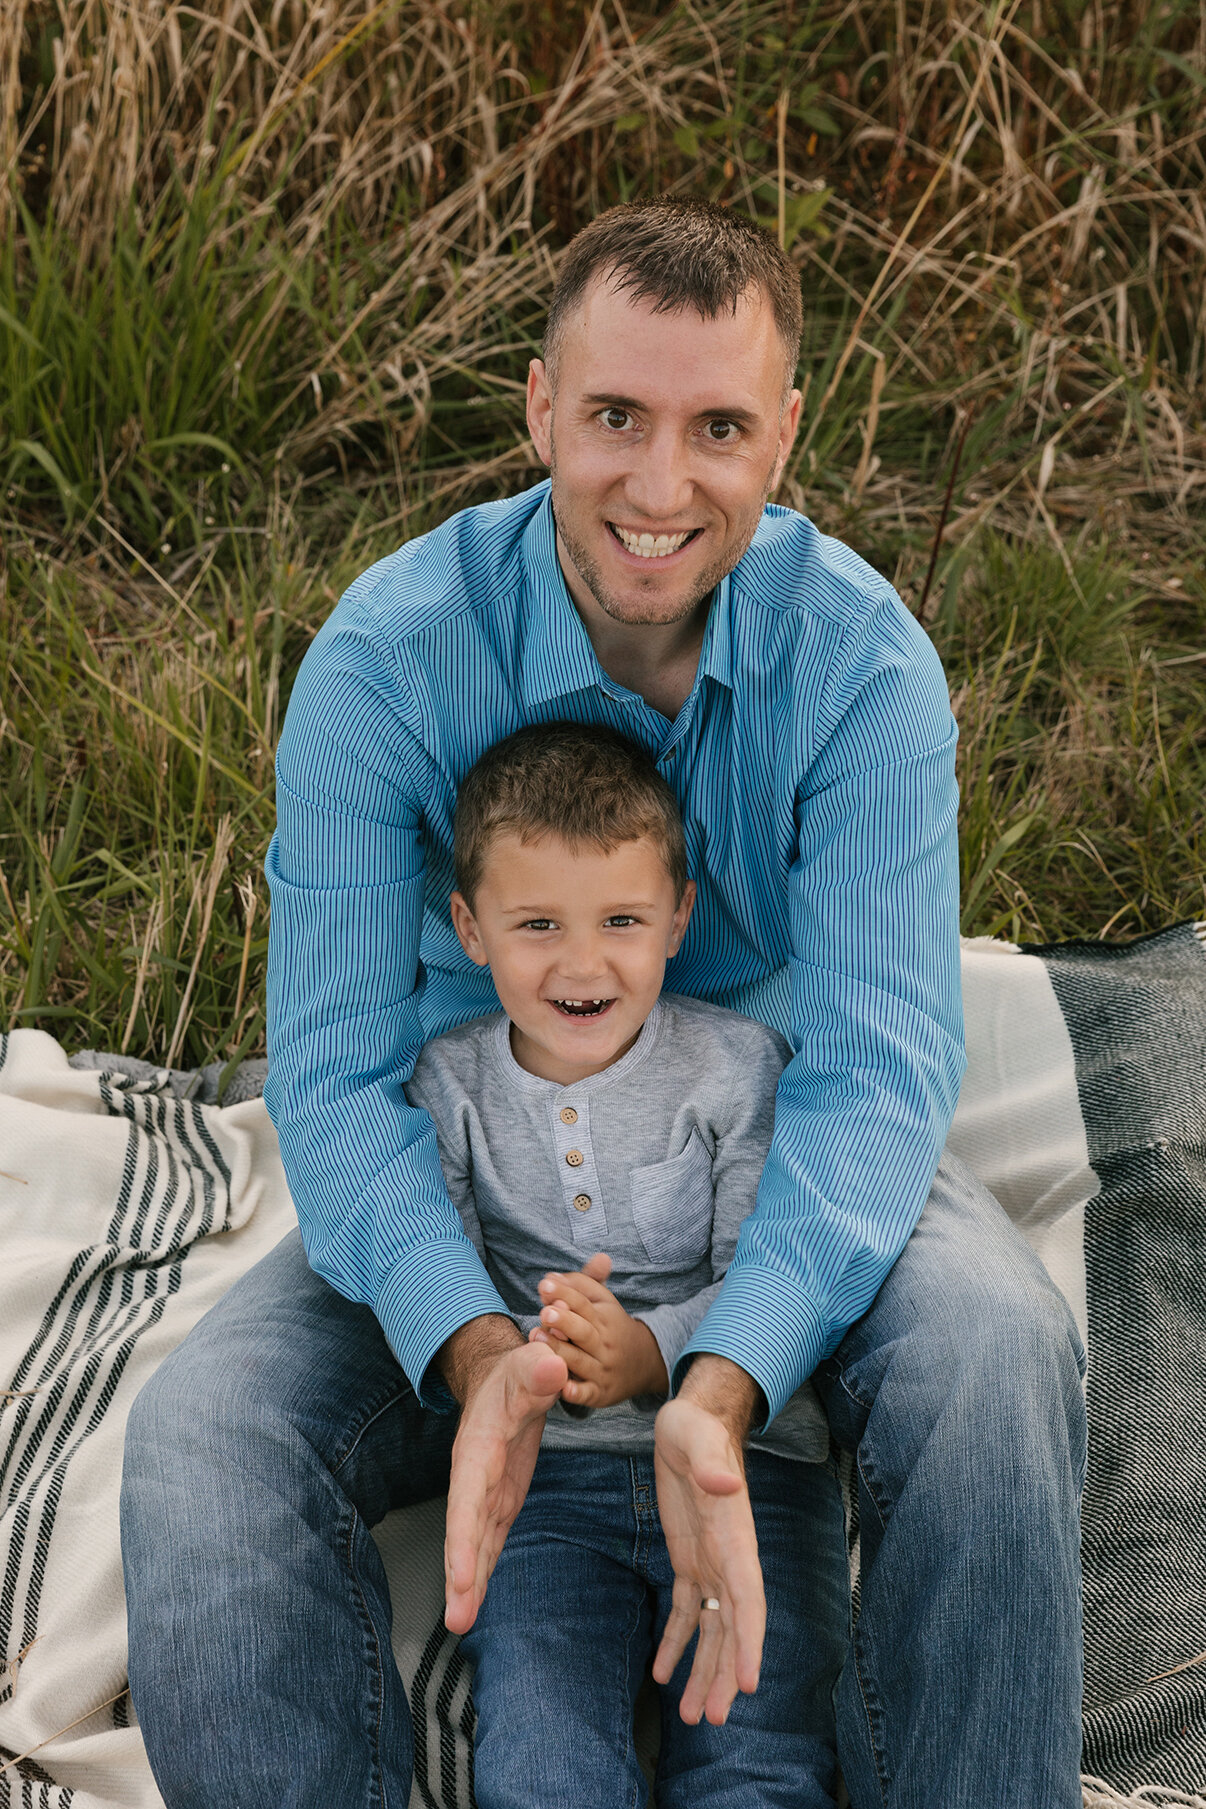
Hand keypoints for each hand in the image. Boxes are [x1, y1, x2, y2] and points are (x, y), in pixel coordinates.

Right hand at [442, 1339, 567, 1634]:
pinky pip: (489, 1541)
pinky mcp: (498, 1500)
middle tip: (456, 1620)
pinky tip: (475, 1601)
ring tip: (460, 1624)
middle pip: (465, 1530)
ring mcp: (486, 1493)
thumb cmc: (516, 1373)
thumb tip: (553, 1366)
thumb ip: (539, 1370)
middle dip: (459, 1575)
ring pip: (475, 1543)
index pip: (469, 1498)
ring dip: (468, 1583)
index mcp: (478, 1447)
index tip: (461, 1577)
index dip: (464, 1538)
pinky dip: (482, 1570)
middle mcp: (475, 1477)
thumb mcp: (529, 1365)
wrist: (501, 1379)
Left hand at [529, 1252, 668, 1406]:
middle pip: (584, 1331)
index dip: (564, 1293)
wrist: (645, 1362)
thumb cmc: (611, 1326)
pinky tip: (564, 1388)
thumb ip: (578, 1285)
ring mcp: (602, 1369)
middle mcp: (604, 1343)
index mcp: (604, 1318)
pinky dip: (577, 1392)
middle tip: (545, 1312)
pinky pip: (588, 1393)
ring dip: (559, 1351)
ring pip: (581, 1361)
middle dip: (565, 1321)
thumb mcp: (603, 1301)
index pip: (584, 1303)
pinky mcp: (599, 1393)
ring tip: (537, 1337)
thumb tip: (550, 1276)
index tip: (544, 1285)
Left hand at [652, 1359, 765, 1727]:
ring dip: (703, 1669)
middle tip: (711, 1718)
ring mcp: (710, 1561)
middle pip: (732, 1628)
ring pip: (711, 1628)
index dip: (750, 1643)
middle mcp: (729, 1558)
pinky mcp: (689, 1558)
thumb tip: (727, 1483)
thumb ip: (712, 1464)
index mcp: (735, 1539)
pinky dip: (676, 1642)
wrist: (691, 1419)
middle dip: (724, 1673)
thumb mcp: (698, 1439)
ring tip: (691, 1714)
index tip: (749, 1684)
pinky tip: (663, 1672)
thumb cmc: (697, 1427)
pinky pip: (685, 1610)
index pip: (749, 1600)